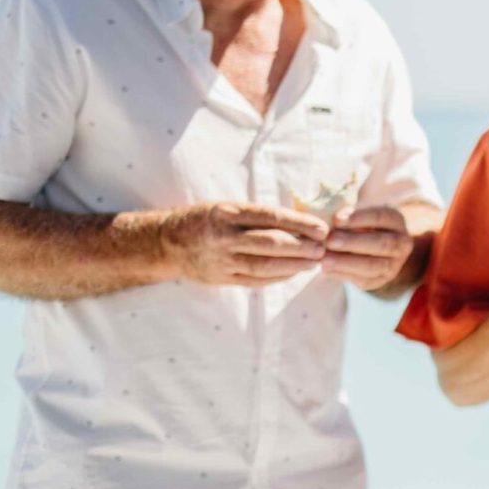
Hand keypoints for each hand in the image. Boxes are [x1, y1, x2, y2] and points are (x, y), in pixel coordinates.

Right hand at [162, 201, 329, 286]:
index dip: (300, 223)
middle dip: (302, 247)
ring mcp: (222, 260)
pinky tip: (295, 272)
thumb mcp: (226, 208)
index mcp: (227, 213)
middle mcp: (224, 236)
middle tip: (323, 247)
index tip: (322, 228)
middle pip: (271, 243)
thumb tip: (301, 220)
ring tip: (314, 262)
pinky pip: (256, 280)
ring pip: (265, 265)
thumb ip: (257, 215)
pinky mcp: (221, 279)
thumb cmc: (204, 220)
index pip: (271, 217)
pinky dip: (279, 277)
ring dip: (295, 265)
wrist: (165, 243)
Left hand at [319, 205, 416, 291]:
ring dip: (347, 263)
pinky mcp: (381, 280)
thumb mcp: (359, 214)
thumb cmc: (360, 223)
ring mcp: (394, 264)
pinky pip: (364, 280)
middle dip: (353, 242)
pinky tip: (326, 270)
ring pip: (373, 266)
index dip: (359, 218)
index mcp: (396, 221)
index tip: (336, 219)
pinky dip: (343, 275)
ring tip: (324, 260)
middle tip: (330, 241)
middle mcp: (401, 243)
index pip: (381, 217)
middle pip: (381, 243)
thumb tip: (334, 221)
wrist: (373, 246)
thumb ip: (348, 216)